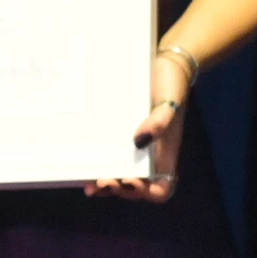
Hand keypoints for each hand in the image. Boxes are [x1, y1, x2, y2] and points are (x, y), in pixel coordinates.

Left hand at [86, 50, 186, 203]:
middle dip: (119, 189)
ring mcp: (135, 147)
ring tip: (91, 184)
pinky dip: (100, 166)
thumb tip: (138, 142)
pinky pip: (111, 156)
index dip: (145, 192)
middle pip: (135, 188)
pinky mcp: (121, 135)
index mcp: (165, 154)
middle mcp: (150, 155)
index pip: (160, 189)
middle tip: (102, 181)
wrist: (165, 66)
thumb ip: (160, 121)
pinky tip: (85, 166)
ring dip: (107, 184)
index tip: (130, 179)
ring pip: (121, 176)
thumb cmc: (171, 86)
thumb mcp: (170, 102)